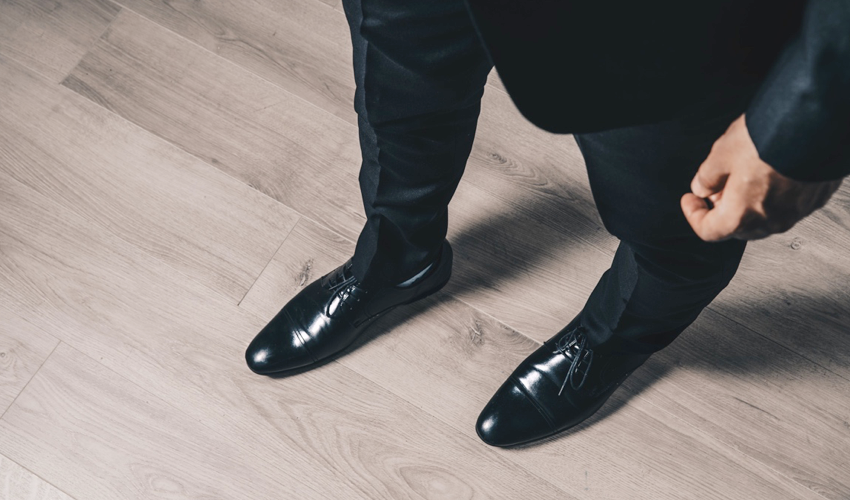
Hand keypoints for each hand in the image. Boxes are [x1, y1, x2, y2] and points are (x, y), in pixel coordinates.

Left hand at [681, 114, 841, 240]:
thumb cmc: (770, 139)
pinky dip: (772, 196)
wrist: (818, 124)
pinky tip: (769, 173)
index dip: (694, 215)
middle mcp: (771, 221)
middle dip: (721, 210)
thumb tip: (701, 187)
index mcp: (741, 216)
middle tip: (715, 187)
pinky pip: (786, 206)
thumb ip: (707, 176)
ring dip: (748, 204)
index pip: (708, 231)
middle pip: (737, 228)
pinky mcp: (815, 198)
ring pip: (763, 218)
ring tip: (741, 177)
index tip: (690, 200)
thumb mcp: (722, 153)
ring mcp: (796, 212)